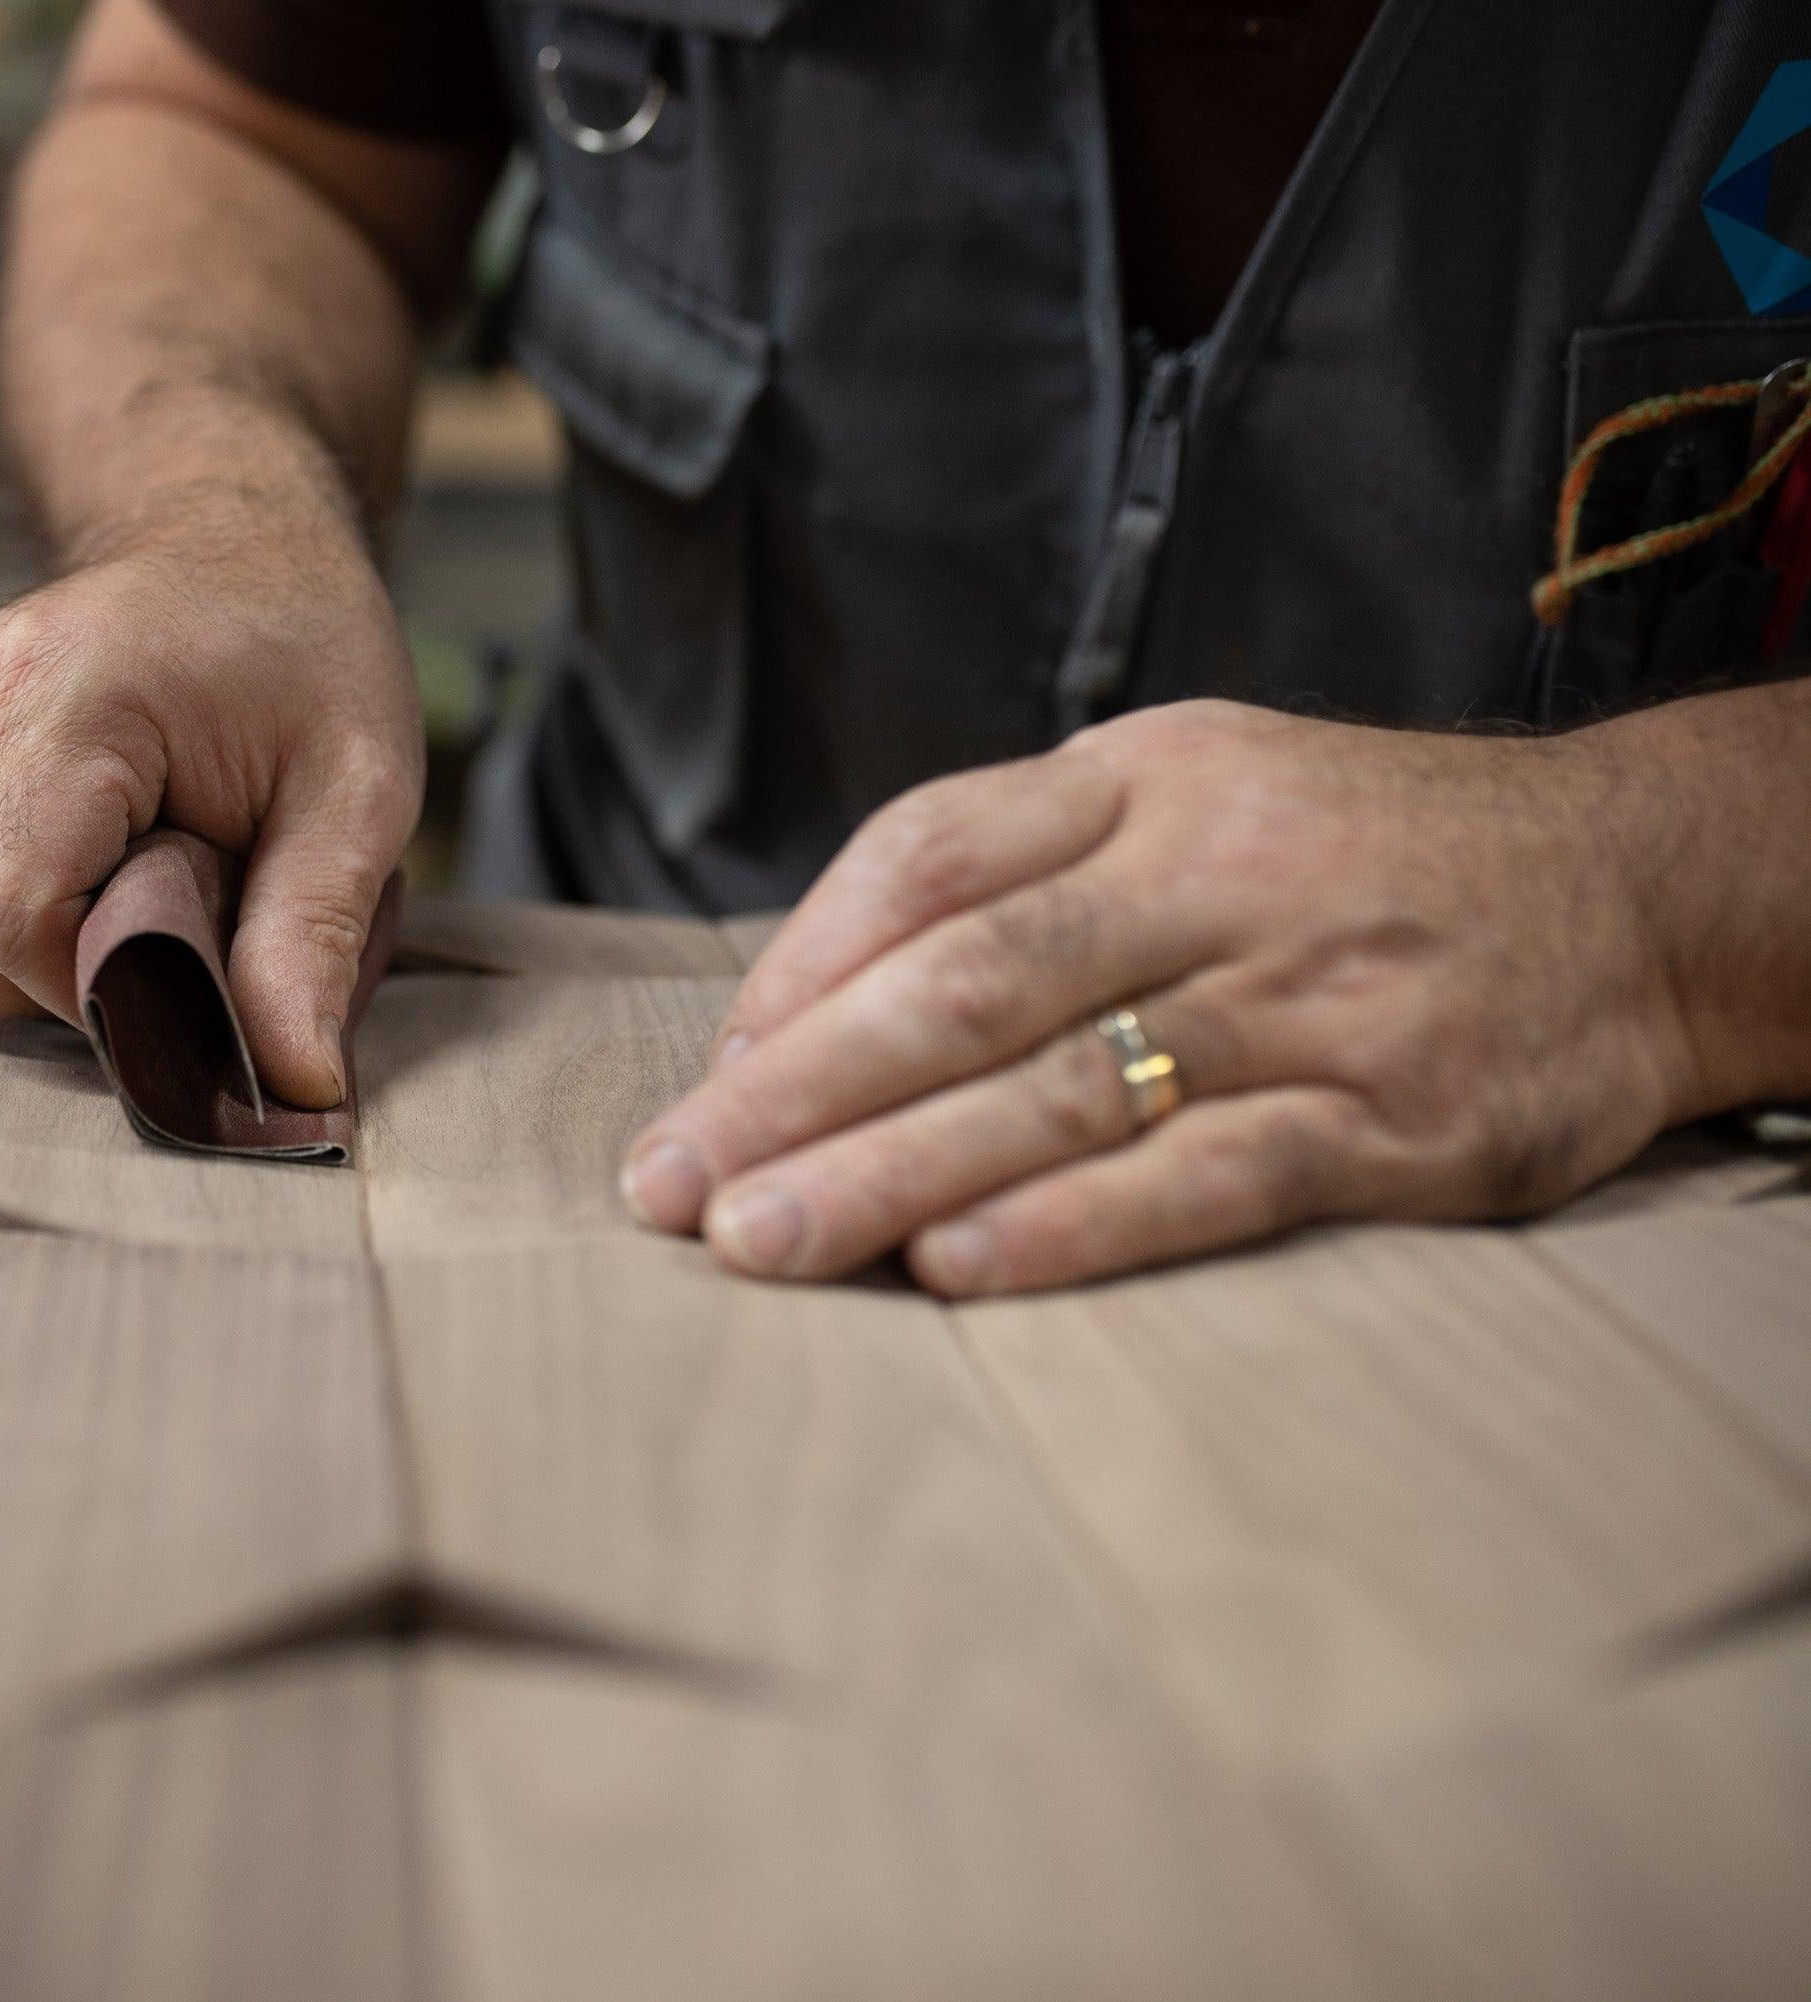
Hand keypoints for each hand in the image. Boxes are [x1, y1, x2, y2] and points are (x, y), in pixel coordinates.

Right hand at [0, 513, 422, 1107]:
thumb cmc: (306, 655)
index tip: (192, 966)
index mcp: (57, 695)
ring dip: (41, 938)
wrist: (235, 540)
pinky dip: (4, 901)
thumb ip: (318, 937)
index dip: (98, 987)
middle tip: (185, 910)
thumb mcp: (360, 790)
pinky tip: (87, 849)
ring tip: (141, 865)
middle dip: (74, 969)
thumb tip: (298, 1090)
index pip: (10, 921)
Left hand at [622, 700, 1703, 1294]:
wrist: (1642, 885)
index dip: (795, 970)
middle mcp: (1216, 870)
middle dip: (796, 1095)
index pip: (925, 854)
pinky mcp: (1401, 1114)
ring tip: (762, 1246)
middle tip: (671, 1190)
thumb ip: (1017, 874)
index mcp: (1146, 776)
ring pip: (1063, 1085)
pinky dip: (1078, 1224)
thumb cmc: (1359, 855)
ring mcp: (1310, 993)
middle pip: (963, 981)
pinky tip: (961, 1268)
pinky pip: (1214, 1173)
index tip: (707, 1081)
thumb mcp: (1195, 793)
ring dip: (890, 1173)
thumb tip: (798, 1013)